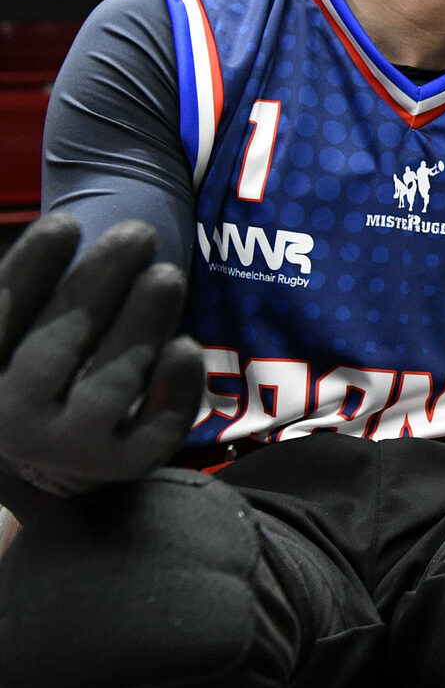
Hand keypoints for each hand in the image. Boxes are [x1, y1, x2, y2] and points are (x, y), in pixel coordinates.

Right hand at [0, 216, 206, 500]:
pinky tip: (185, 345)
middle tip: (138, 234)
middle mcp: (12, 420)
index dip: (30, 271)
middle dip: (99, 286)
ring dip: (141, 327)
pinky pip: (154, 430)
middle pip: (54, 352)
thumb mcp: (21, 324)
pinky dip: (173, 388)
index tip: (67, 222)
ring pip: (109, 389)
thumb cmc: (39, 353)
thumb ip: (23, 290)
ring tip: (167, 275)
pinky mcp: (125, 465)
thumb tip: (62, 226)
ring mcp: (69, 448)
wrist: (57, 443)